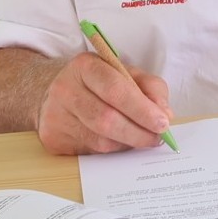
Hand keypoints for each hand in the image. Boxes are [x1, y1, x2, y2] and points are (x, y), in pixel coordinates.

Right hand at [35, 52, 172, 154]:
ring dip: (127, 143)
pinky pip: (90, 152)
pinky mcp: (53, 139)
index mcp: (85, 66)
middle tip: (157, 137)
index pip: (115, 89)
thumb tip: (164, 113)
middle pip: (106, 119)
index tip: (163, 122)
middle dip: (138, 132)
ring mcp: (55, 116)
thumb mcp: (126, 73)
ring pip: (100, 140)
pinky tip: (119, 141)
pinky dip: (112, 150)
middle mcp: (64, 89)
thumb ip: (150, 87)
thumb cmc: (99, 83)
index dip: (142, 109)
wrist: (55, 92)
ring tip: (141, 138)